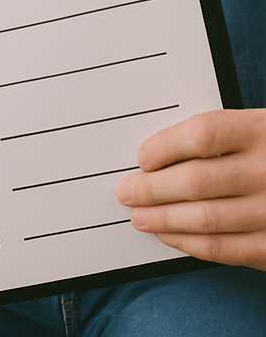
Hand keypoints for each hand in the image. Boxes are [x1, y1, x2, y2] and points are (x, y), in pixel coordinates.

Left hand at [116, 108, 265, 269]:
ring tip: (139, 216)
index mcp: (260, 131)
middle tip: (126, 192)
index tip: (142, 158)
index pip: (203, 135)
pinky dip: (189, 243)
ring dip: (163, 219)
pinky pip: (224, 249)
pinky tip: (168, 235)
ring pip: (205, 218)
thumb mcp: (255, 130)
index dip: (165, 147)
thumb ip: (218, 137)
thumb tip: (155, 156)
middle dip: (152, 189)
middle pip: (197, 181)